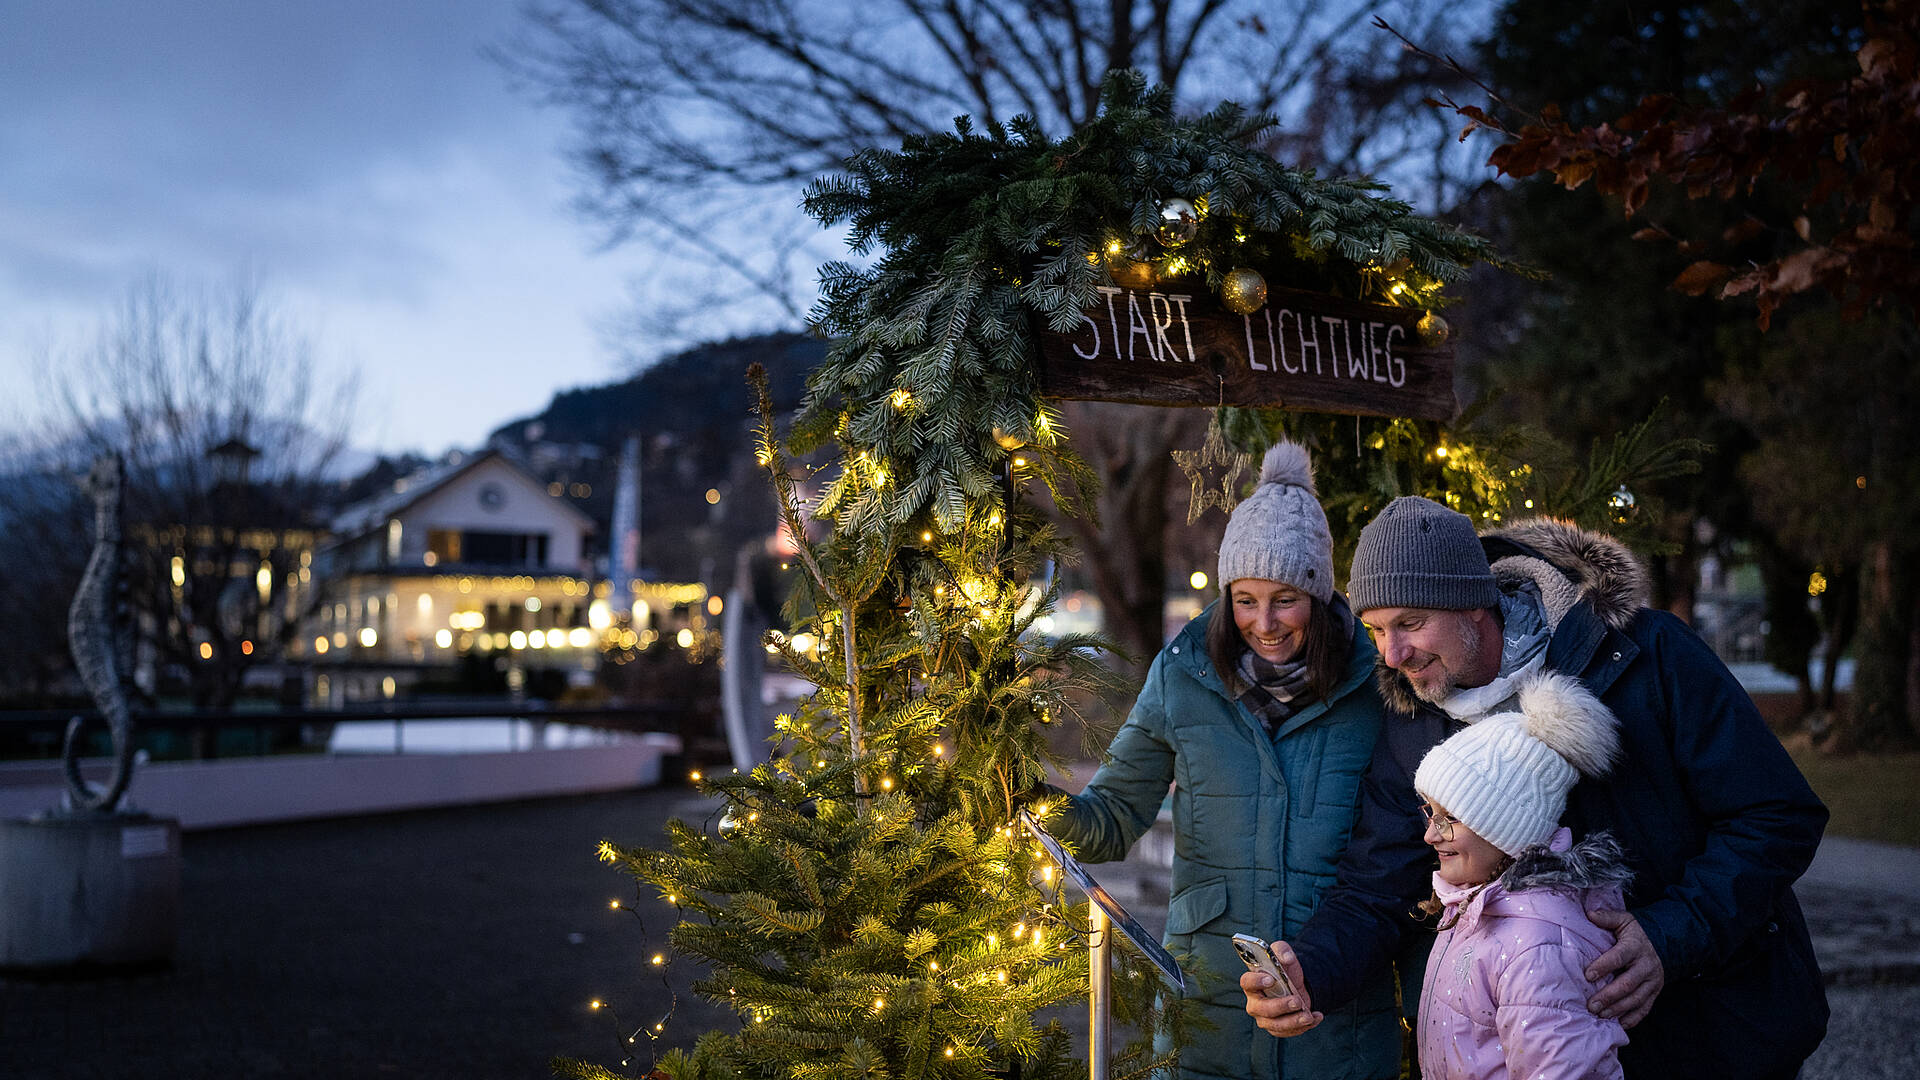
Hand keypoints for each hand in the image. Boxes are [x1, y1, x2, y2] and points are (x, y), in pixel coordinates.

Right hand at [1241, 941, 1321, 1037]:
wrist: (1297, 986)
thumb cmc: (1284, 970)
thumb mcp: (1284, 955)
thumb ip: (1282, 950)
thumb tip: (1287, 958)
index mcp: (1252, 983)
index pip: (1246, 982)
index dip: (1256, 982)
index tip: (1271, 979)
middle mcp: (1255, 1003)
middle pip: (1261, 1008)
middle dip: (1280, 1006)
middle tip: (1297, 1001)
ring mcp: (1265, 1018)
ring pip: (1275, 1024)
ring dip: (1293, 1021)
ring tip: (1308, 1015)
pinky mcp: (1277, 1029)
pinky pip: (1288, 1032)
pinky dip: (1303, 1026)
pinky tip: (1315, 1017)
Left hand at [1584, 908, 1664, 1028]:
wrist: (1666, 942)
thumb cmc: (1636, 932)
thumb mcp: (1625, 920)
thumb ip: (1608, 917)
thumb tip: (1590, 914)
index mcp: (1635, 946)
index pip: (1619, 957)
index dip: (1604, 966)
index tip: (1588, 975)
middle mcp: (1646, 965)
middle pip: (1628, 983)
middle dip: (1609, 996)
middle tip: (1591, 1005)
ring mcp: (1653, 981)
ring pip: (1636, 999)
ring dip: (1618, 1009)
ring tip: (1600, 1015)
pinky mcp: (1655, 991)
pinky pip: (1646, 1008)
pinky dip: (1634, 1018)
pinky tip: (1620, 1024)